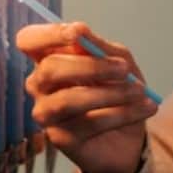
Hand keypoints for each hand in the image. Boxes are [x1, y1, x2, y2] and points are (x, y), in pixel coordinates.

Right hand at [16, 22, 157, 172]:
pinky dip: (122, 114)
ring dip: (109, 93)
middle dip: (90, 66)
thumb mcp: (119, 62)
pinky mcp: (60, 139)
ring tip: (139, 91)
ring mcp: (46, 113)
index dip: (49, 34)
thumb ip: (100, 48)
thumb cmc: (118, 91)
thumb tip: (82, 34)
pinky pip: (89, 123)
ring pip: (68, 100)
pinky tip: (144, 108)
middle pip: (49, 69)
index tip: (79, 32)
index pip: (29, 40)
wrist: (129, 136)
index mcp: (48, 58)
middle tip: (123, 68)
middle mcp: (39, 85)